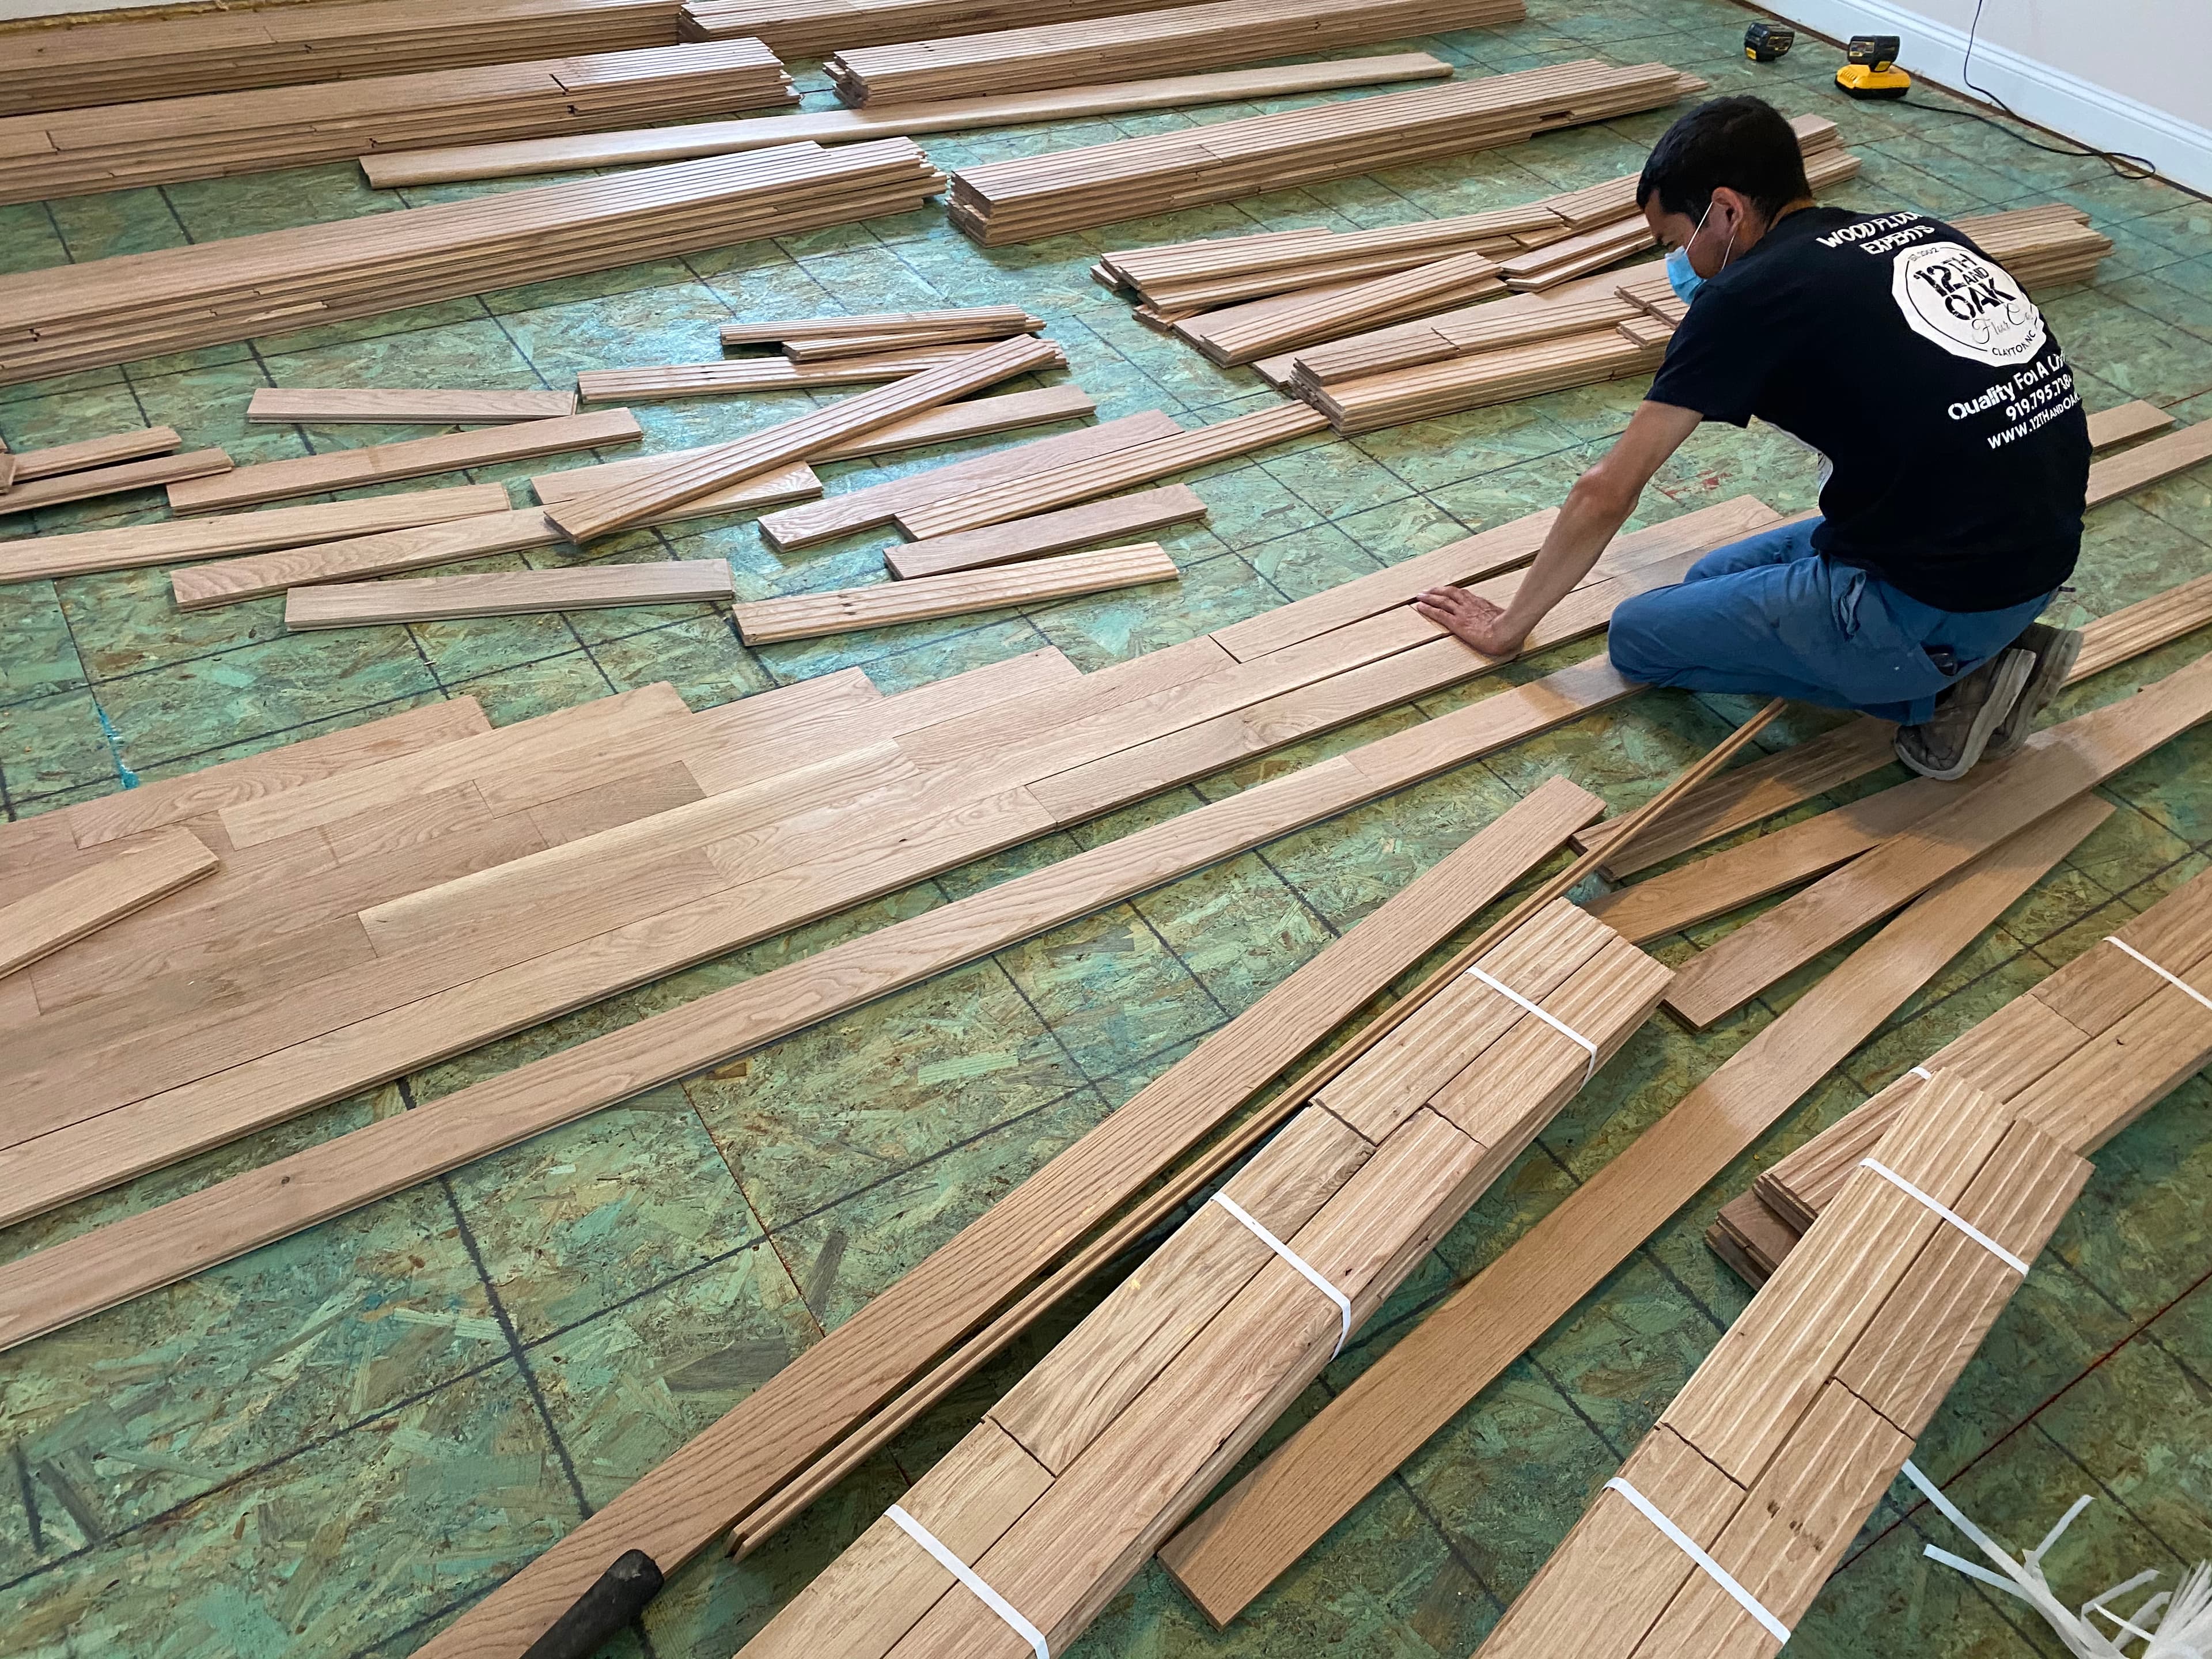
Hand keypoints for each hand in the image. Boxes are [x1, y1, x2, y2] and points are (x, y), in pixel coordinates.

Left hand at [1415, 585, 1529, 658]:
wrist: (1506, 631)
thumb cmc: (1510, 628)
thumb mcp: (1506, 620)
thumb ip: (1501, 619)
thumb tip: (1507, 624)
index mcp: (1481, 604)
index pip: (1463, 594)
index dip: (1452, 592)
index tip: (1445, 590)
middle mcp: (1469, 605)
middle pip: (1450, 593)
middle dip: (1437, 591)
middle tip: (1427, 590)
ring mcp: (1462, 613)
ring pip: (1442, 601)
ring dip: (1429, 597)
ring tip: (1419, 596)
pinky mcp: (1457, 623)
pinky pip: (1439, 614)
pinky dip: (1428, 610)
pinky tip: (1420, 607)